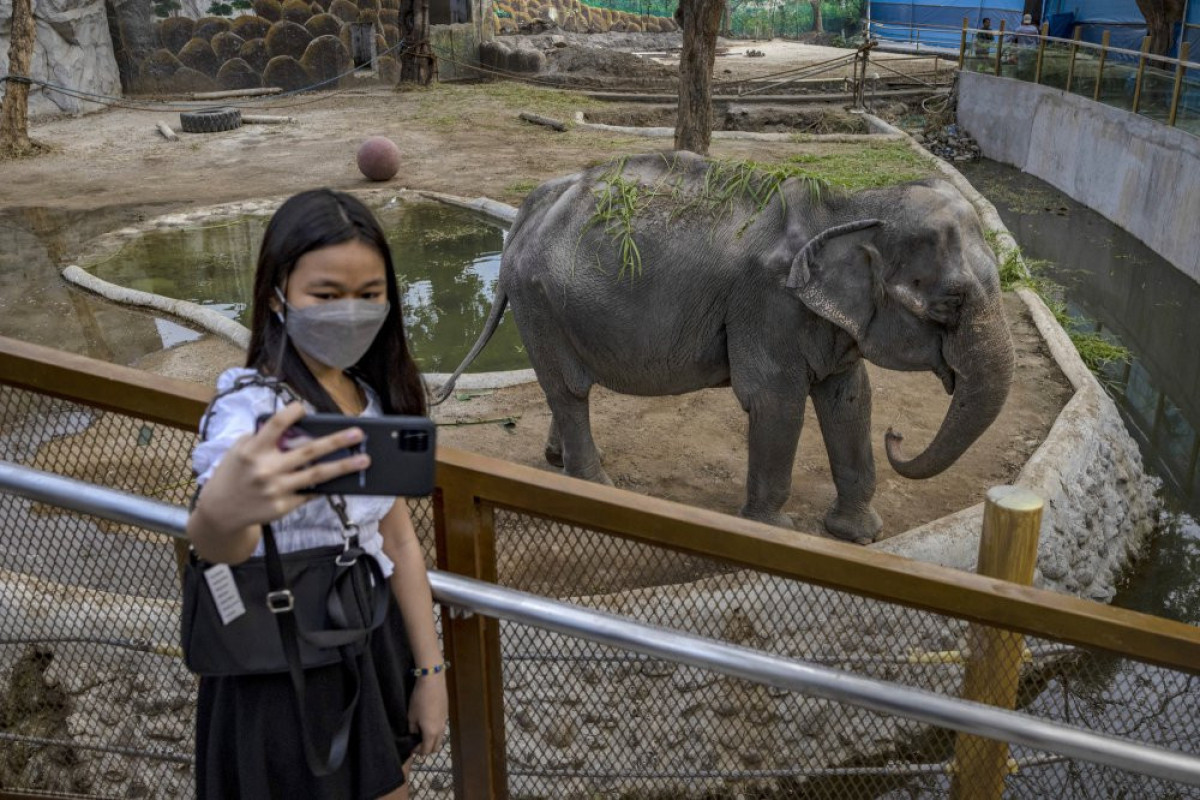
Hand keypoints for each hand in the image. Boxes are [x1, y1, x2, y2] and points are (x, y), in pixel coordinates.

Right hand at [192, 403, 369, 545]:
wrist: (220, 511)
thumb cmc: (233, 474)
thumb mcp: (239, 451)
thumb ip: (262, 439)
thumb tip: (294, 429)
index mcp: (253, 450)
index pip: (274, 426)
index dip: (290, 414)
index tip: (303, 406)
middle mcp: (266, 469)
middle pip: (308, 451)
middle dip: (336, 441)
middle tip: (358, 433)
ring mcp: (277, 489)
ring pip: (317, 475)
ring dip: (343, 467)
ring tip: (363, 460)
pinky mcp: (284, 505)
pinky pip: (311, 493)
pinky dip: (327, 485)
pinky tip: (345, 480)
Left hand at [407, 671, 447, 756]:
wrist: (433, 682)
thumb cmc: (419, 699)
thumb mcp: (411, 716)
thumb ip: (412, 729)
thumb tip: (414, 734)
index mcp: (430, 733)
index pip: (425, 750)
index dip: (417, 752)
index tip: (411, 748)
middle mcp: (440, 730)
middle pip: (435, 748)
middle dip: (426, 749)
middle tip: (417, 743)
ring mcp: (445, 722)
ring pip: (440, 738)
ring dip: (432, 740)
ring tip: (422, 733)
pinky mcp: (446, 715)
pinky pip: (442, 729)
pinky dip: (436, 732)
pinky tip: (428, 723)